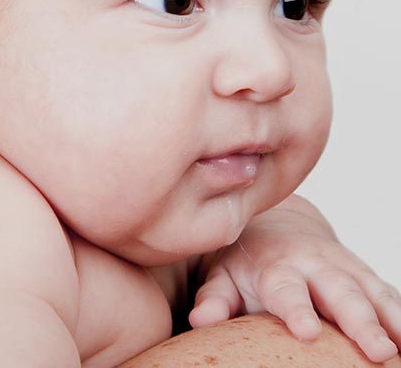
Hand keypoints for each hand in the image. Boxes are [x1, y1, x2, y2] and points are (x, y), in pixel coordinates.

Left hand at [189, 195, 400, 362]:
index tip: (306, 332)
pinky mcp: (368, 279)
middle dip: (361, 321)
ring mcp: (347, 270)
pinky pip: (391, 297)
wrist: (277, 229)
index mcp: (277, 266)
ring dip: (393, 320)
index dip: (296, 309)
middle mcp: (316, 265)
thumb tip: (199, 320)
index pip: (286, 289)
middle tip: (378, 351)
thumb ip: (214, 298)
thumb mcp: (223, 276)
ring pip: (375, 293)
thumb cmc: (246, 262)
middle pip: (342, 293)